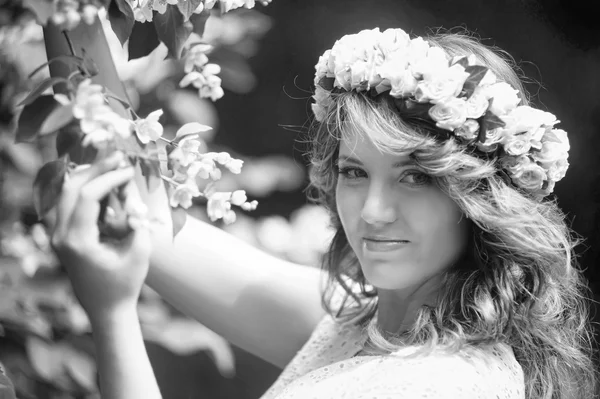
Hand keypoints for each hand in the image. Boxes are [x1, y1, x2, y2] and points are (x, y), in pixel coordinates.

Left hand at [51, 152, 150, 323]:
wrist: (106, 309)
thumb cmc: (125, 284)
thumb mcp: (139, 252)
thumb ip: (137, 220)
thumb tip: (131, 190)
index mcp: (77, 241)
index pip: (89, 196)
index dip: (110, 177)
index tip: (130, 170)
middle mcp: (61, 236)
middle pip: (71, 188)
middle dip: (96, 169)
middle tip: (118, 159)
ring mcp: (57, 237)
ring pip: (65, 193)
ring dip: (88, 177)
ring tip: (111, 167)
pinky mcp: (62, 237)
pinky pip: (67, 204)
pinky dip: (84, 190)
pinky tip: (102, 183)